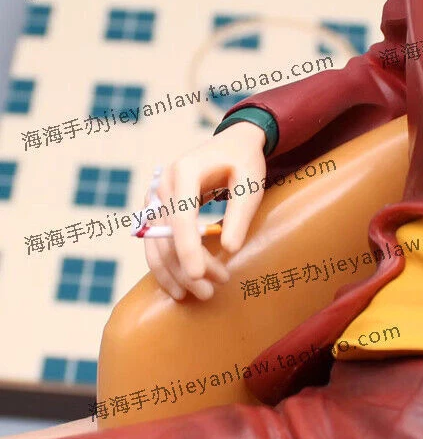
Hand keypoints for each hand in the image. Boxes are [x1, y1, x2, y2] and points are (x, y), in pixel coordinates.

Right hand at [144, 122, 266, 299]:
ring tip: (201, 293)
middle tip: (211, 292)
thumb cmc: (244, 163)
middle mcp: (162, 183)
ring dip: (175, 272)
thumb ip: (239, 215)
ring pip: (157, 243)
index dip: (188, 249)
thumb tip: (229, 250)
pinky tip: (180, 286)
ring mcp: (155, 196)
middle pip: (167, 235)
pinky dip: (166, 265)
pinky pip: (155, 242)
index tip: (198, 275)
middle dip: (186, 267)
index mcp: (185, 171)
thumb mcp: (250, 185)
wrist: (232, 144)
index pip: (181, 217)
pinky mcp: (157, 209)